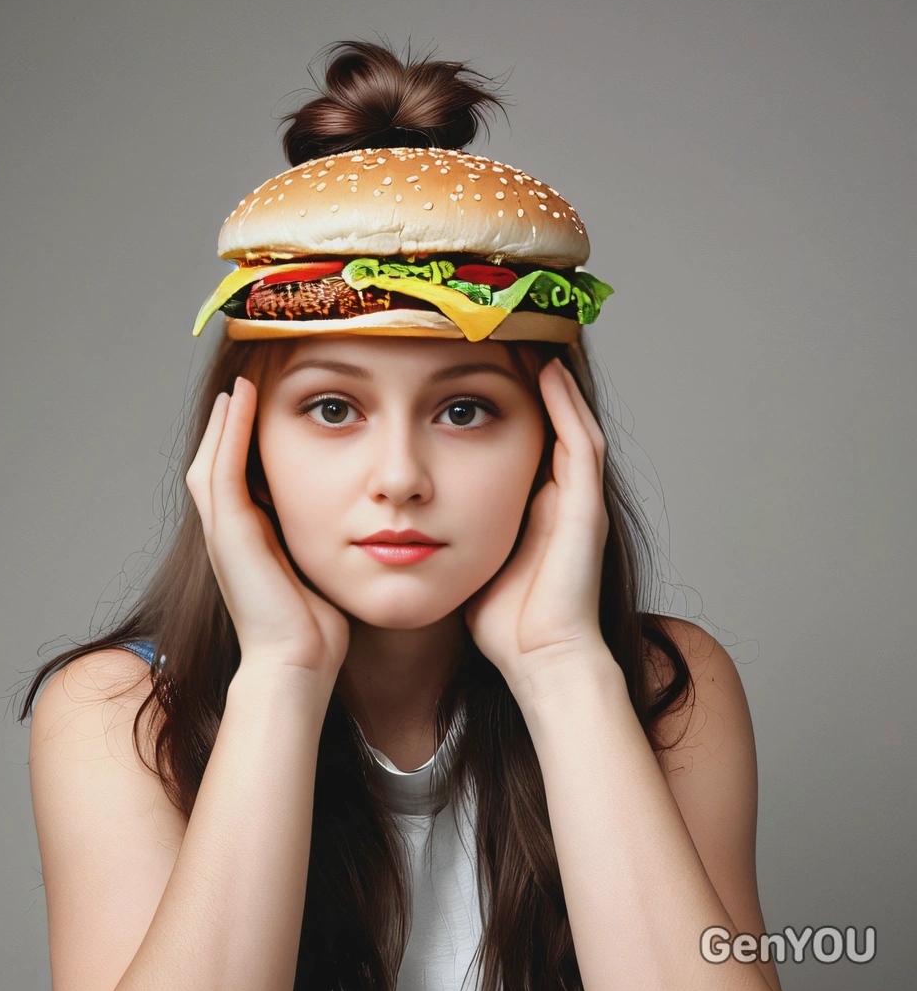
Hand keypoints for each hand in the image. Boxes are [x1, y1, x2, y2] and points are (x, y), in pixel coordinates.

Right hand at [185, 377, 349, 679]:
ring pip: (211, 460)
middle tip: (240, 389)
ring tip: (238, 387)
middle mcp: (228, 535)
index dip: (241, 446)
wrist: (298, 664)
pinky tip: (240, 401)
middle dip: (226, 427)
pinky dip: (229, 431)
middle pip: (215, 465)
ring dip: (224, 420)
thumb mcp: (319, 573)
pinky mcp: (231, 533)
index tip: (260, 413)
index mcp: (248, 542)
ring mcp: (224, 533)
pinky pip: (223, 469)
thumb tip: (356, 526)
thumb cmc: (315, 629)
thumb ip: (322, 545)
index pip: (237, 481)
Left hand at [464, 357, 610, 689]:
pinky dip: (568, 405)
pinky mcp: (588, 506)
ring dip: (551, 378)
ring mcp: (578, 497)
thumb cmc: (502, 621)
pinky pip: (581, 443)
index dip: (499, 396)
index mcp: (531, 502)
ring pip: (569, 419)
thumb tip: (403, 510)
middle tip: (505, 330)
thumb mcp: (466, 557)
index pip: (517, 433)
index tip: (470, 360)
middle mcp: (559, 493)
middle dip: (527, 376)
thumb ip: (447, 528)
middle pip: (546, 417)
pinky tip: (549, 370)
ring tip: (529, 334)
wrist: (539, 660)